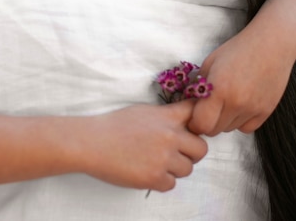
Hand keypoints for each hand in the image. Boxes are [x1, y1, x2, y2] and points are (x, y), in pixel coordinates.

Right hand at [81, 101, 207, 191]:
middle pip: (202, 148)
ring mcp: (164, 158)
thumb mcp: (144, 112)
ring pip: (188, 169)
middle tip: (179, 152)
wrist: (93, 142)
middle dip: (192, 152)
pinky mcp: (155, 178)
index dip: (198, 120)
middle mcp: (170, 136)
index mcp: (167, 116)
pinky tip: (148, 171)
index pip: (196, 113)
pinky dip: (162, 180)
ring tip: (158, 162)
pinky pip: (172, 184)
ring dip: (176, 168)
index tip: (193, 126)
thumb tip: (185, 122)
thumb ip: (166, 116)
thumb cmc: (115, 125)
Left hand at [188, 0, 295, 136]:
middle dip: (207, 121)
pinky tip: (240, 104)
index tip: (195, 113)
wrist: (271, 43)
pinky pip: (246, 128)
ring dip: (224, 120)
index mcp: (219, 89)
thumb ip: (199, 85)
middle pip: (214, 130)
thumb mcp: (211, 62)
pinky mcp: (266, 112)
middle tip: (209, 106)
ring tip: (227, 100)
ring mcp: (253, 109)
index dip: (194, 121)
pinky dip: (240, 121)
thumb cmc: (238, 49)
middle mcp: (236, 103)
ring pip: (229, 129)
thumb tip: (191, 104)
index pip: (200, 124)